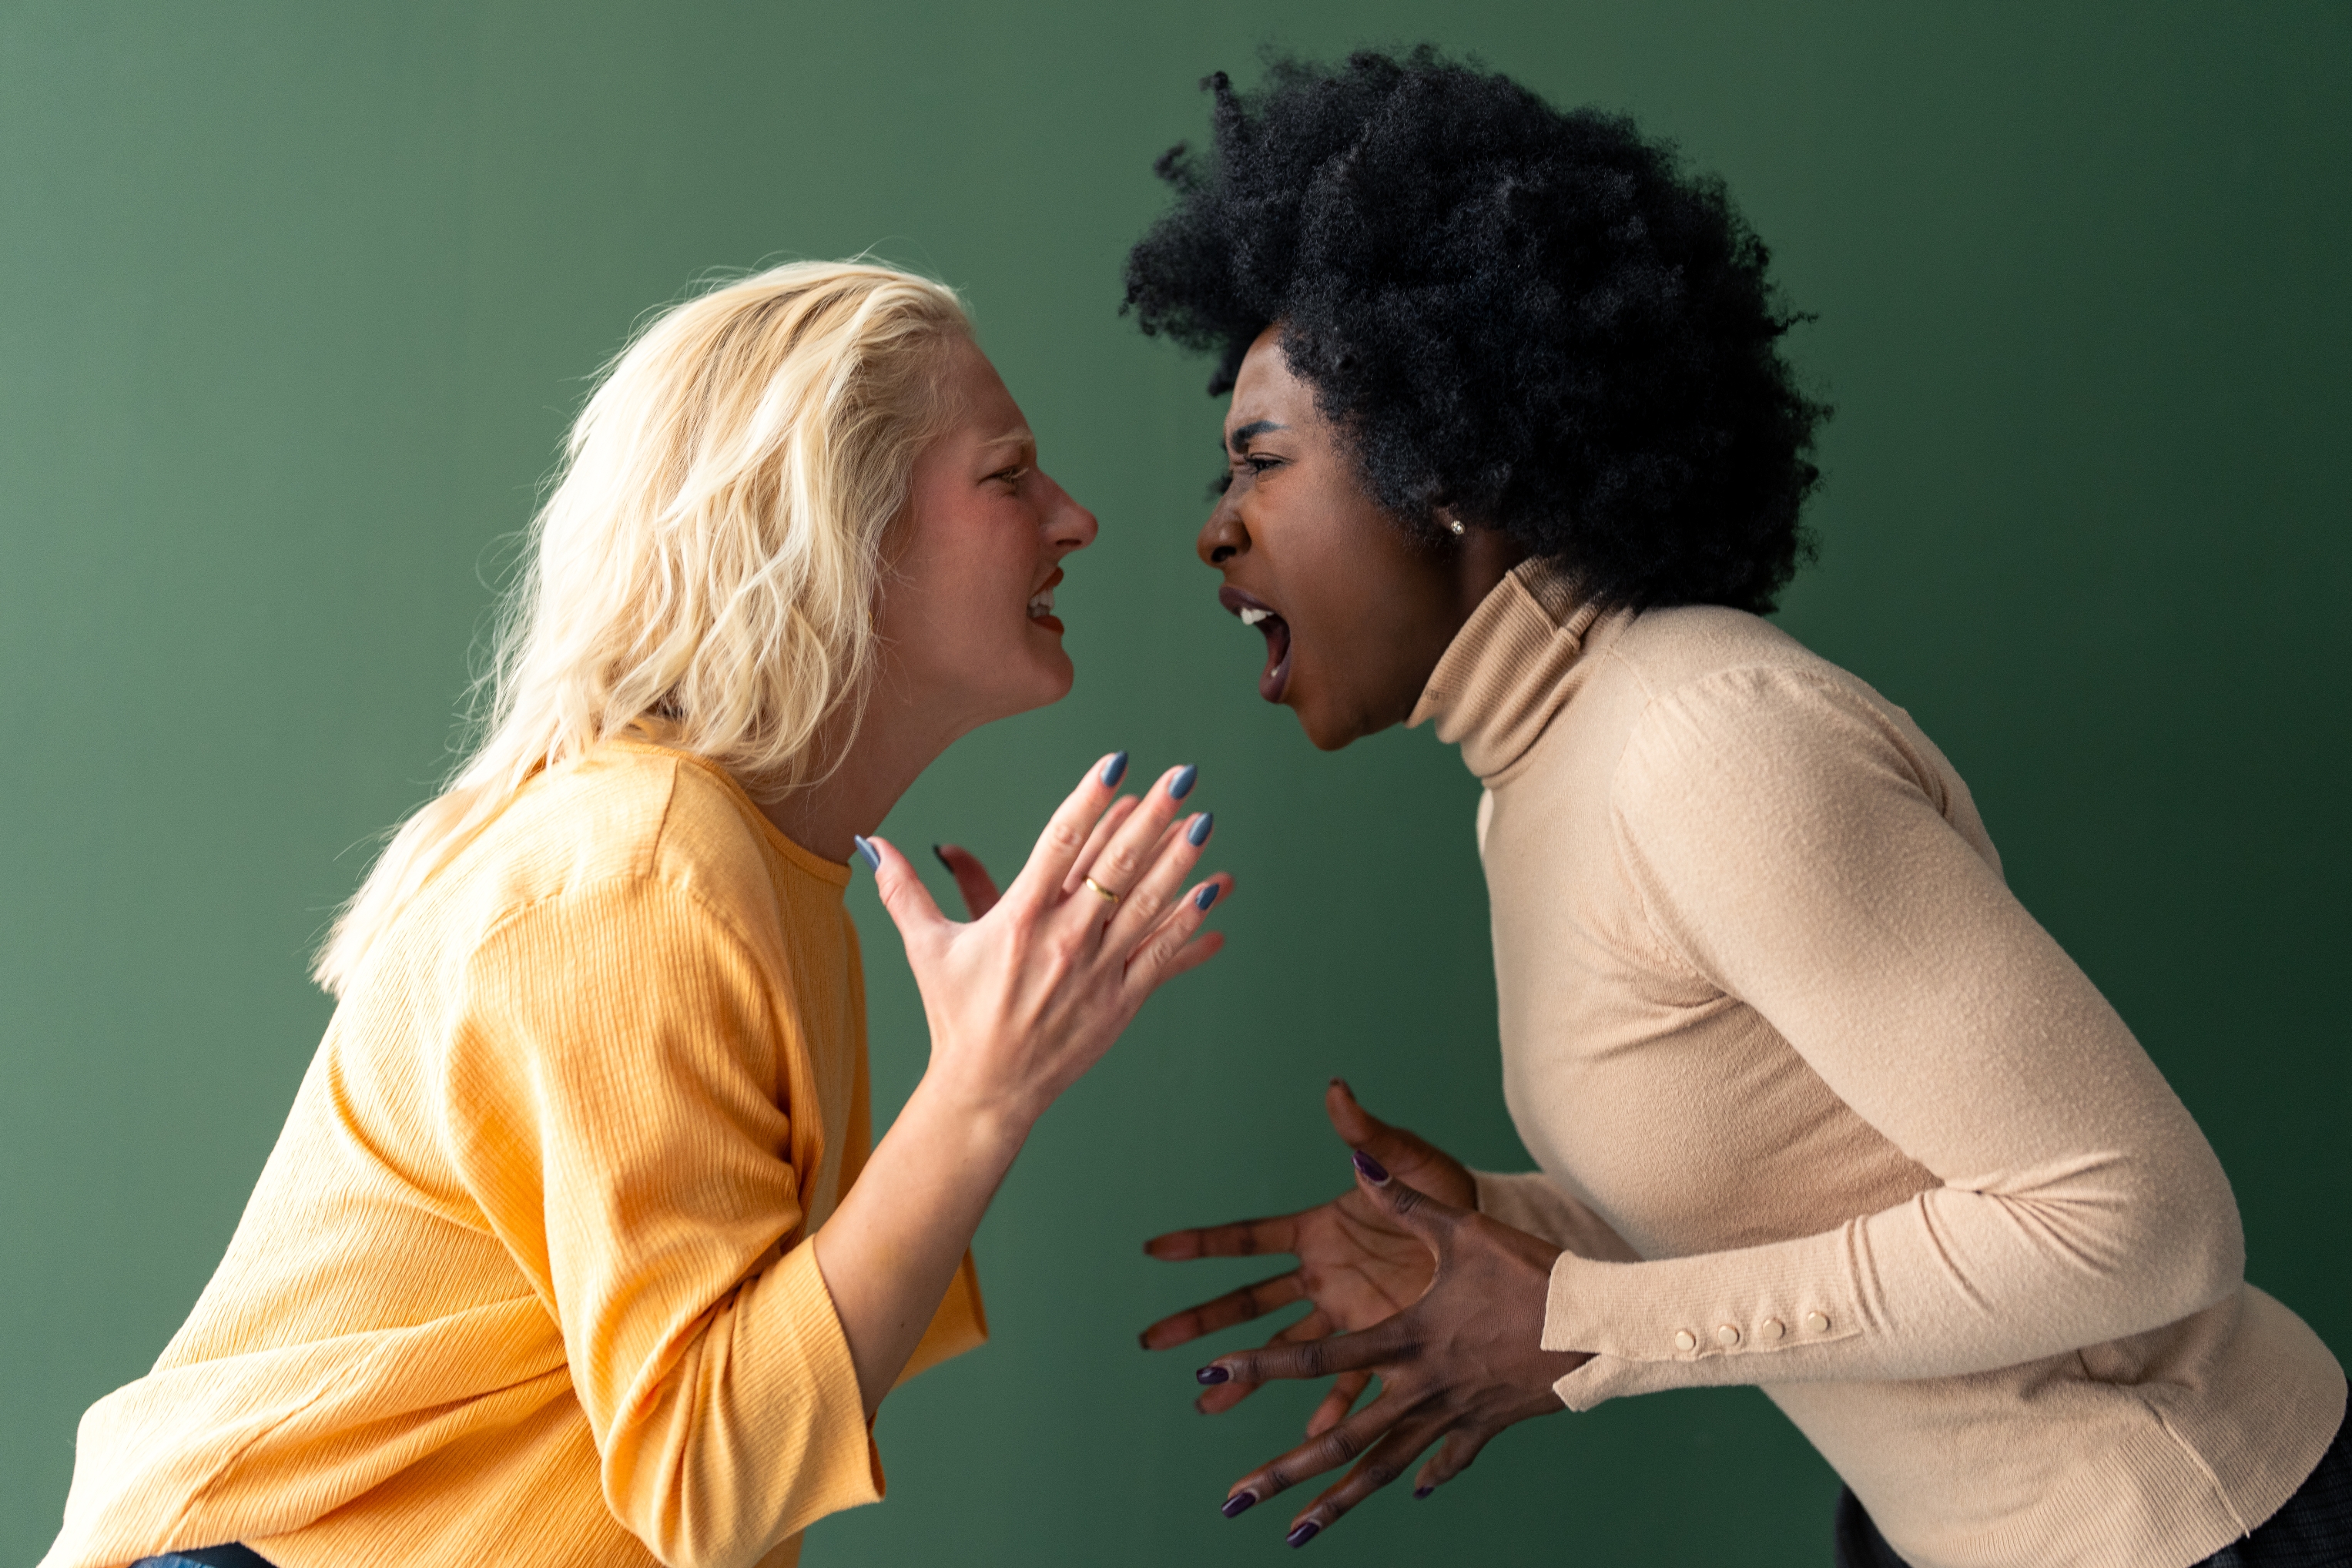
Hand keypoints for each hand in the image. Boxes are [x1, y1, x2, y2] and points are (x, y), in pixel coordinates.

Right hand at [865, 755, 1228, 1135]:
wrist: (987, 1090)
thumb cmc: (956, 1015)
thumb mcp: (926, 947)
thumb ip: (905, 890)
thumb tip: (871, 844)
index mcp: (1018, 918)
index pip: (1060, 843)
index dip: (1091, 800)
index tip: (1116, 764)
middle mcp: (1061, 940)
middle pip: (1114, 867)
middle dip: (1151, 818)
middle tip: (1181, 776)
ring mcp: (1095, 971)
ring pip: (1146, 906)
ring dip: (1179, 862)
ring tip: (1204, 822)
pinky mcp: (1119, 1001)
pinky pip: (1162, 957)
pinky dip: (1191, 926)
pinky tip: (1218, 895)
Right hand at [1140, 1081, 1475, 1432]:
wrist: (1488, 1231)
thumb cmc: (1442, 1186)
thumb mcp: (1409, 1160)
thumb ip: (1370, 1135)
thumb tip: (1336, 1090)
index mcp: (1317, 1230)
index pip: (1247, 1239)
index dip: (1200, 1243)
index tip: (1153, 1249)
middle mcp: (1321, 1275)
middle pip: (1247, 1301)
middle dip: (1200, 1320)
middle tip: (1152, 1340)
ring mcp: (1344, 1313)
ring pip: (1282, 1349)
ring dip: (1246, 1376)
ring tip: (1206, 1404)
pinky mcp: (1377, 1342)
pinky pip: (1348, 1380)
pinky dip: (1330, 1407)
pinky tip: (1309, 1434)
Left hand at [1195, 1157, 1586, 1546]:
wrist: (1602, 1326)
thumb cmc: (1533, 1272)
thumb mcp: (1464, 1229)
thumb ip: (1404, 1202)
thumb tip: (1358, 1160)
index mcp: (1406, 1339)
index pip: (1318, 1358)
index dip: (1259, 1366)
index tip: (1212, 1375)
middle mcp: (1420, 1387)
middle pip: (1340, 1439)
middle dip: (1282, 1472)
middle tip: (1233, 1502)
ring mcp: (1453, 1414)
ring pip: (1383, 1467)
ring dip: (1336, 1502)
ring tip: (1294, 1535)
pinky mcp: (1486, 1426)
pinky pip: (1448, 1458)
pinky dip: (1428, 1474)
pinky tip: (1411, 1493)